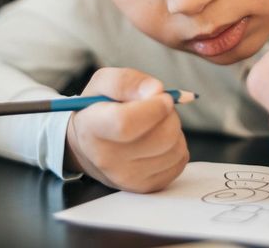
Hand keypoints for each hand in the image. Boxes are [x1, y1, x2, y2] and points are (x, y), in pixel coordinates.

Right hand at [65, 67, 188, 192]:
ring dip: (173, 128)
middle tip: (159, 105)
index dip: (153, 108)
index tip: (163, 96)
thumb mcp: (103, 82)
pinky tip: (158, 138)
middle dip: (169, 114)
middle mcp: (107, 158)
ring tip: (155, 122)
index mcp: (92, 127)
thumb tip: (156, 90)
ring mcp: (127, 177)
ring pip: (174, 149)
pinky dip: (176, 145)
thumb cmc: (98, 109)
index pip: (126, 124)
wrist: (88, 145)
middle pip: (160, 138)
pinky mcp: (145, 186)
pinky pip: (179, 161)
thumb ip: (127, 81)